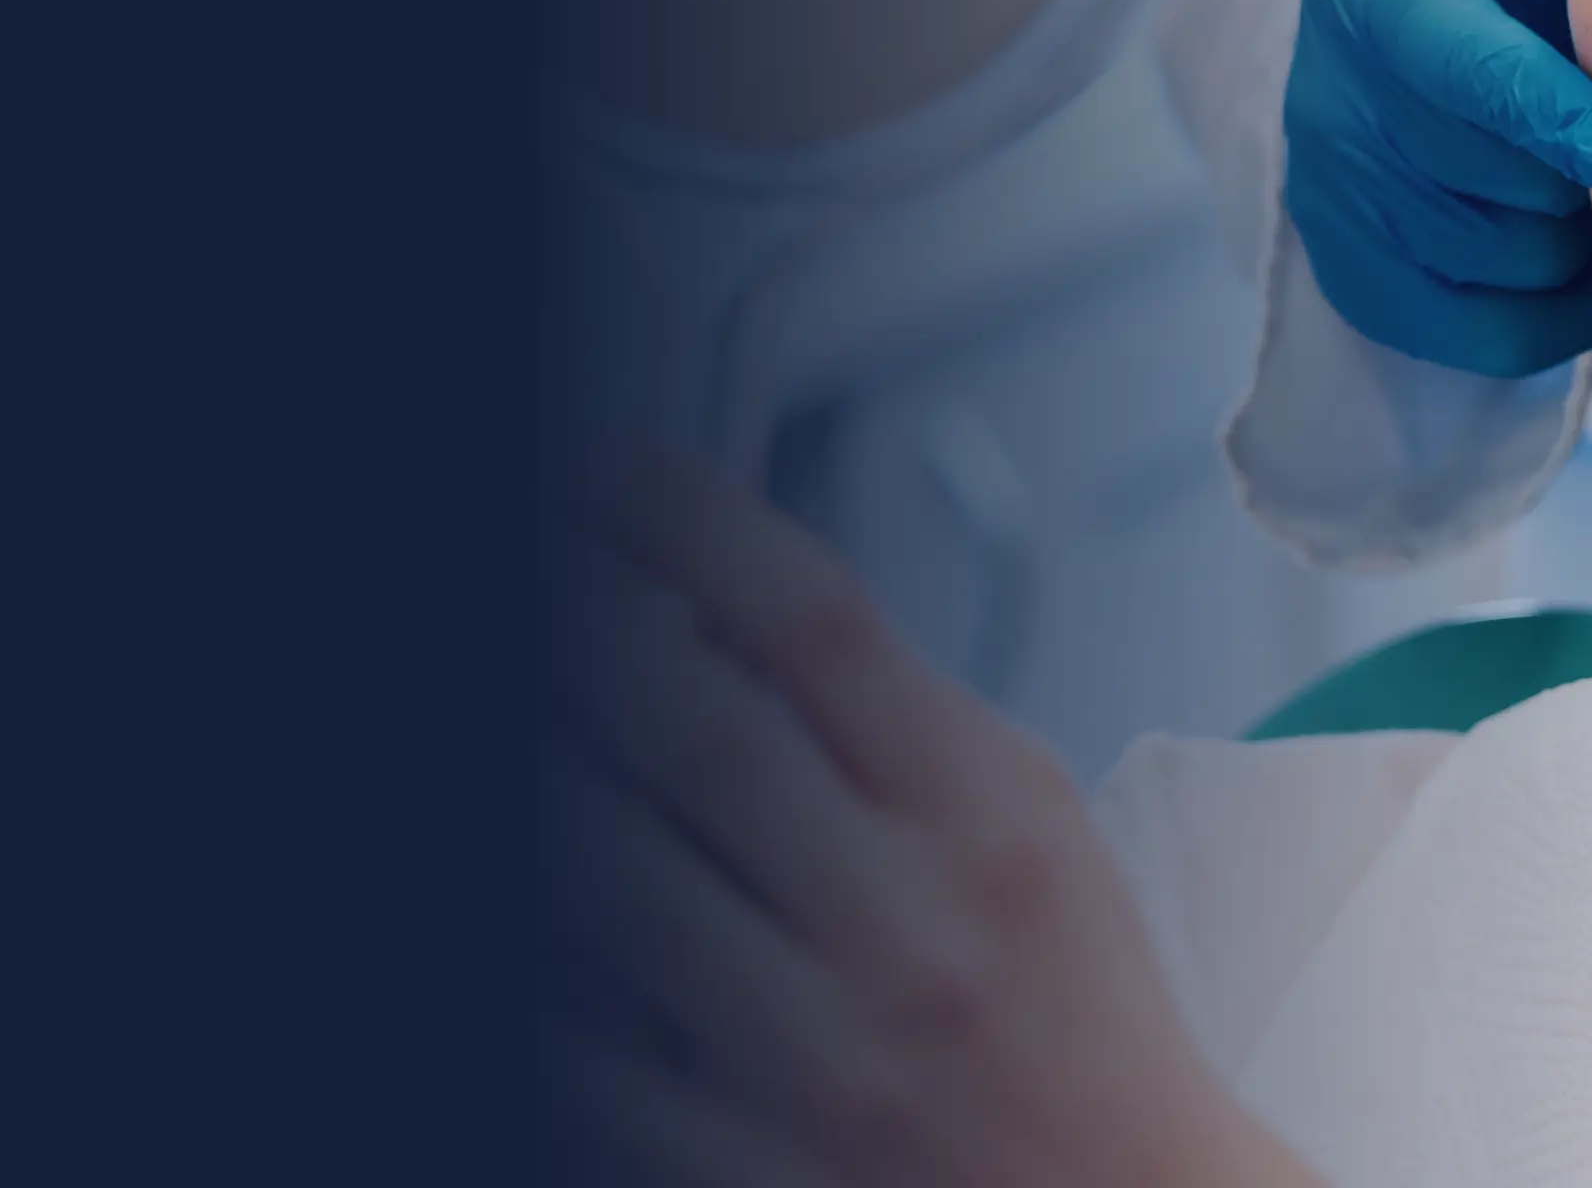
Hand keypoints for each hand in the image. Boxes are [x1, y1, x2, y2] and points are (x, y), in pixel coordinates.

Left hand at [559, 460, 1318, 1186]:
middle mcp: (909, 927)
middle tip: (530, 586)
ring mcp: (826, 1061)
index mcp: (985, 813)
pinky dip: (542, 984)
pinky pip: (586, 1060)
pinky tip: (539, 926)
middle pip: (689, 730)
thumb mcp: (1023, 819)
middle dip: (579, 640)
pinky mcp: (755, 1173)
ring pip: (605, 887)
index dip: (684, 525)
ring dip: (544, 791)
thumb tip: (695, 600)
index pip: (815, 617)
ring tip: (525, 733)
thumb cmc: (1067, 1015)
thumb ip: (885, 711)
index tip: (605, 473)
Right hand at [1284, 0, 1591, 376]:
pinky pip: (1465, 327)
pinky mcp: (1350, 271)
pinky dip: (1541, 309)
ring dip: (1562, 241)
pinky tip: (1574, 248)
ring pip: (1475, 259)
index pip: (1440, 63)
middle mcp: (1327, 91)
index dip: (1526, 109)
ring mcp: (1330, 188)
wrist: (1449, 39)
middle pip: (1467, 176)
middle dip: (1563, 175)